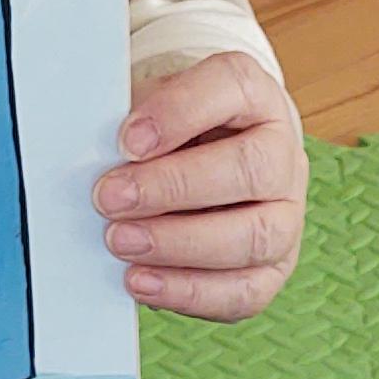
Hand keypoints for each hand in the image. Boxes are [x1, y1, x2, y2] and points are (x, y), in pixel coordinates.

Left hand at [95, 52, 305, 320]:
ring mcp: (286, 216)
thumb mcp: (152, 106)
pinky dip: (189, 292)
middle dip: (173, 188)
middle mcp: (282, 156)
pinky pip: (243, 291)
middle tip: (111, 199)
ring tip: (120, 242)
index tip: (127, 140)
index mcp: (256, 98)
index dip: (180, 112)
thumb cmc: (177, 132)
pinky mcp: (273, 270)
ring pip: (253, 236)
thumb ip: (131, 122)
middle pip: (249, 170)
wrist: (211, 161)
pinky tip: (143, 281)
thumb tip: (92, 157)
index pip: (233, 87)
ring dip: (180, 244)